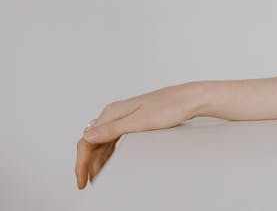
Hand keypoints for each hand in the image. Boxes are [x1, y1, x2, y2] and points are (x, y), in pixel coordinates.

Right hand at [75, 82, 201, 188]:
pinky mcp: (135, 120)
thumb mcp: (140, 122)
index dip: (81, 162)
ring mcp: (125, 116)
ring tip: (96, 177)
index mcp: (113, 112)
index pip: (87, 139)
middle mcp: (116, 113)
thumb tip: (89, 135)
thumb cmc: (170, 107)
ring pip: (103, 141)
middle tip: (86, 182)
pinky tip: (109, 162)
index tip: (82, 179)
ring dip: (97, 160)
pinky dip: (108, 153)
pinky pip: (114, 139)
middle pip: (92, 141)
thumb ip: (113, 129)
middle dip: (87, 163)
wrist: (190, 99)